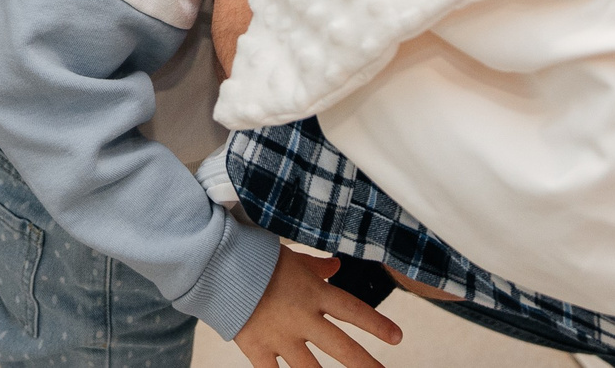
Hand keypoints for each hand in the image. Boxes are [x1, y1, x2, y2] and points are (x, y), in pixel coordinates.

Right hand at [236, 246, 401, 367]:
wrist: (217, 266)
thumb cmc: (256, 258)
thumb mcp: (292, 257)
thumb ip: (316, 266)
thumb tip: (336, 266)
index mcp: (313, 293)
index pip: (353, 311)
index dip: (377, 325)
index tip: (397, 338)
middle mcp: (302, 319)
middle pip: (341, 347)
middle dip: (365, 364)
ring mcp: (281, 338)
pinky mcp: (258, 350)